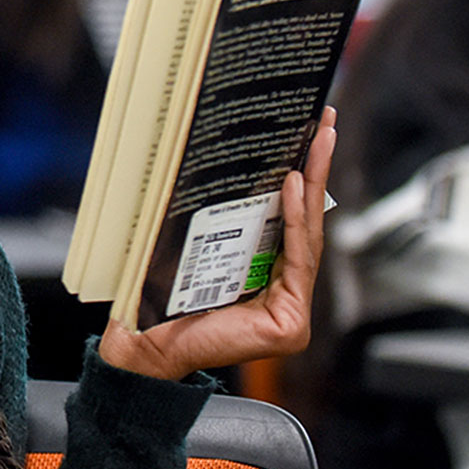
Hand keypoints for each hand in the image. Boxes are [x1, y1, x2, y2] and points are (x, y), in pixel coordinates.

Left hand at [98, 106, 336, 379]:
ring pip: (307, 237)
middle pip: (305, 225)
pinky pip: (296, 259)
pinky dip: (295, 219)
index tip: (307, 136)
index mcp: (265, 282)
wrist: (143, 343)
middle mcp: (283, 297)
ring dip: (312, 185)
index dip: (302, 180)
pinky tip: (293, 183)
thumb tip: (226, 169)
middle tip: (325, 125)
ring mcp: (291, 313)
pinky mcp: (290, 323)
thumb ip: (223, 224)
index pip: (288, 225)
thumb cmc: (161, 301)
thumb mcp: (198, 249)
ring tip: (316, 141)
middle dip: (317, 171)